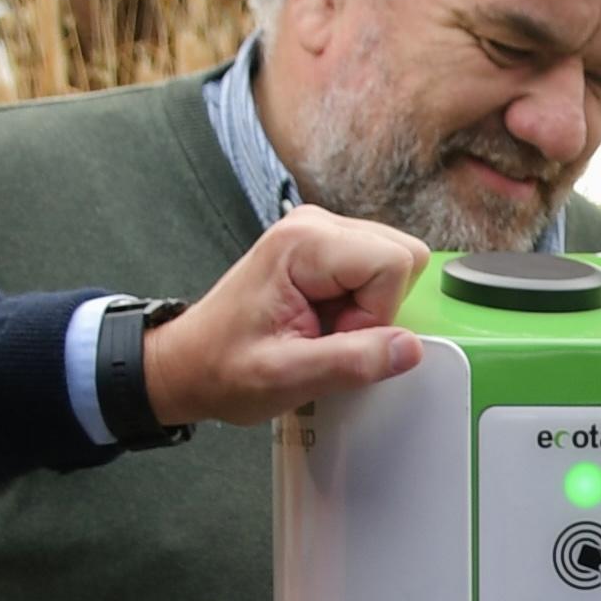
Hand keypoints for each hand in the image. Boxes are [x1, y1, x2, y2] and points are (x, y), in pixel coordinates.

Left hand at [146, 209, 430, 425]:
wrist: (189, 364)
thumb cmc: (225, 368)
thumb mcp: (287, 376)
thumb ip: (352, 361)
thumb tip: (410, 347)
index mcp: (303, 242)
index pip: (393, 262)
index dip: (377, 313)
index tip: (334, 335)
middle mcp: (315, 223)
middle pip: (401, 255)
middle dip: (378, 307)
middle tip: (328, 332)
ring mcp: (320, 232)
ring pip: (395, 263)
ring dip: (369, 307)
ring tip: (321, 328)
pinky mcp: (324, 248)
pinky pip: (376, 271)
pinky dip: (360, 304)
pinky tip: (323, 320)